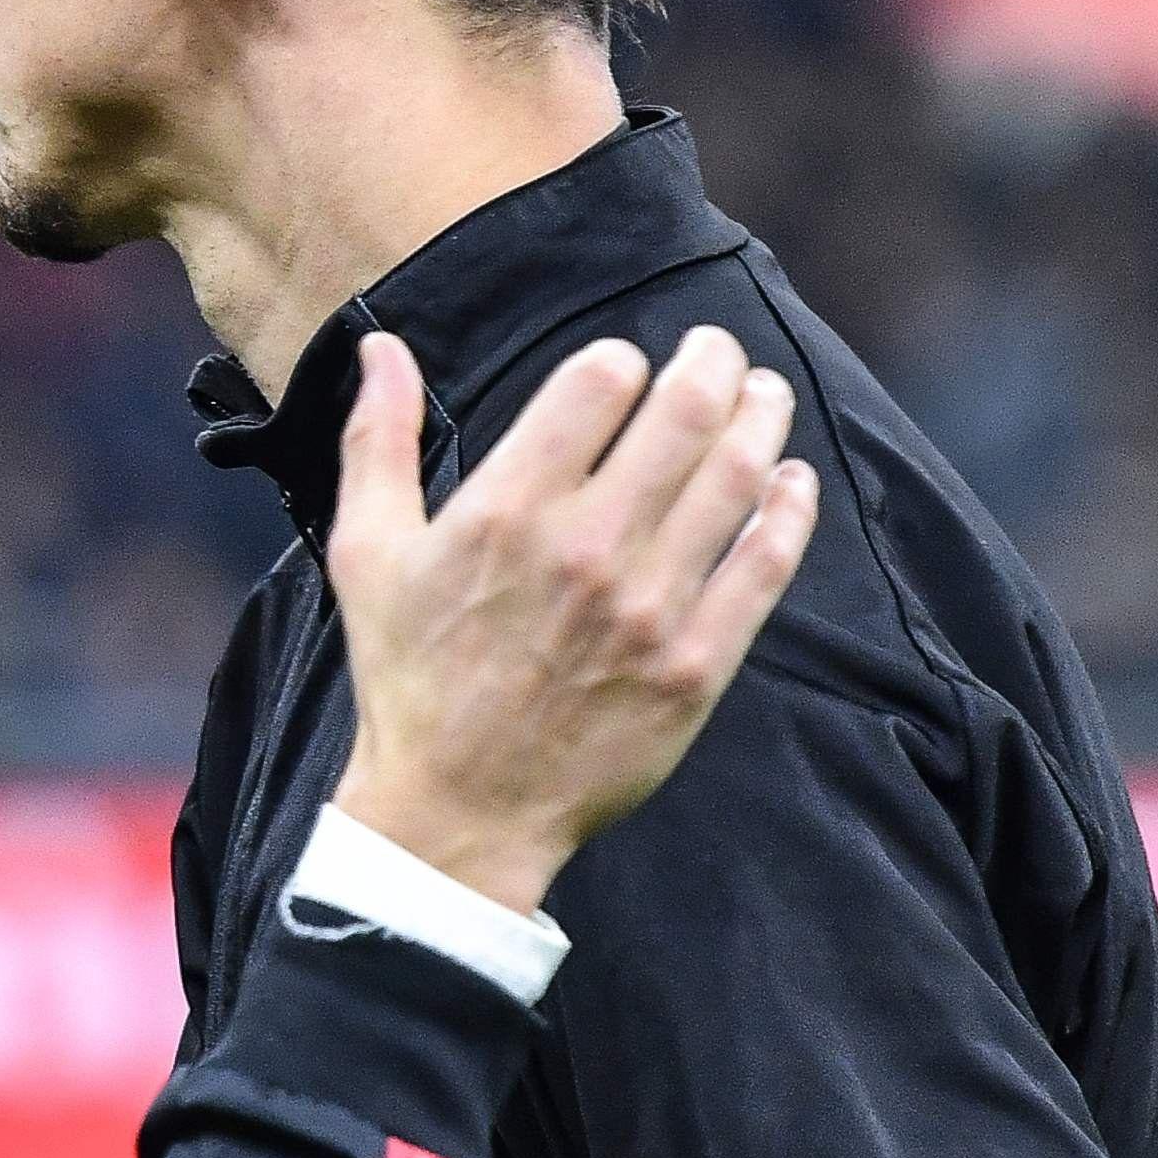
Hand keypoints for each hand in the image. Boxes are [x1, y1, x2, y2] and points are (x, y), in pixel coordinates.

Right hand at [325, 324, 816, 914]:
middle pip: (684, 413)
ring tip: (764, 394)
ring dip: (761, 417)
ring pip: (735, 478)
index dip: (620, 359)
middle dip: (713, 362)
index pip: (598, 382)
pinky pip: (763, 567)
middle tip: (719, 350)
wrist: (458, 810)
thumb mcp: (366, 552)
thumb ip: (378, 440)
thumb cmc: (408, 678)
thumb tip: (384, 346)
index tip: (623, 367)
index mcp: (505, 510)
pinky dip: (788, 511)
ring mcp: (648, 609)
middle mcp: (585, 549)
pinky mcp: (694, 667)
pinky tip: (792, 480)